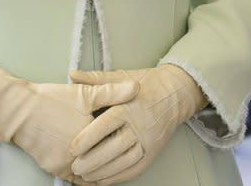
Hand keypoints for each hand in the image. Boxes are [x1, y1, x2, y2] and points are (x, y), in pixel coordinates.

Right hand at [0, 68, 137, 182]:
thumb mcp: (84, 93)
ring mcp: (64, 165)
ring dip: (98, 166)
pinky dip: (83, 173)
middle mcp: (77, 156)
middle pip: (102, 160)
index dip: (123, 139)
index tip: (132, 136)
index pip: (115, 144)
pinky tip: (90, 164)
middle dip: (112, 155)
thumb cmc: (52, 100)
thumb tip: (137, 88)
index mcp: (89, 137)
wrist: (19, 111)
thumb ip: (112, 92)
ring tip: (109, 156)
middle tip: (125, 149)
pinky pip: (74, 177)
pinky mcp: (53, 169)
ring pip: (89, 171)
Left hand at [69, 65, 206, 184]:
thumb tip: (72, 75)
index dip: (88, 138)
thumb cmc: (149, 83)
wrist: (178, 92)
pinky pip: (136, 168)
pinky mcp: (154, 150)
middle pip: (114, 146)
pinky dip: (119, 177)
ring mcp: (149, 139)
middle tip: (75, 167)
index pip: (106, 125)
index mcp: (130, 105)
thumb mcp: (122, 76)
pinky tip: (104, 179)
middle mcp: (140, 124)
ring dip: (104, 172)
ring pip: (125, 161)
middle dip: (93, 160)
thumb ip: (96, 80)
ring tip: (86, 176)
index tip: (73, 148)